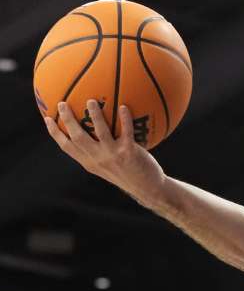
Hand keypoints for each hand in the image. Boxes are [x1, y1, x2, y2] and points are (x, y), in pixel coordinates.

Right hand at [44, 99, 166, 201]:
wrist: (147, 188)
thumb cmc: (127, 173)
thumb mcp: (107, 166)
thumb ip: (98, 152)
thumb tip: (92, 131)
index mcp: (89, 162)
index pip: (67, 147)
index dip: (55, 133)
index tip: (48, 118)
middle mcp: (98, 159)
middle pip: (77, 137)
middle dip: (68, 120)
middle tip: (63, 103)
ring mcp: (113, 156)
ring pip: (100, 132)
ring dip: (95, 116)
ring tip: (91, 101)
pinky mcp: (129, 153)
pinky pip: (126, 132)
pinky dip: (125, 119)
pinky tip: (124, 107)